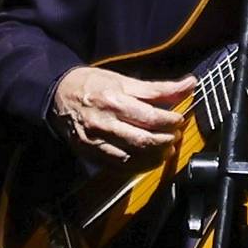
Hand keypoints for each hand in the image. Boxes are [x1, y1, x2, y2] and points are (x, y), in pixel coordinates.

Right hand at [50, 66, 192, 165]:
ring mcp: (96, 142)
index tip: (179, 120)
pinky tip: (149, 160)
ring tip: (166, 149)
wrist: (57, 95)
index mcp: (114, 100)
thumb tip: (190, 85)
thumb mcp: (124, 80)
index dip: (171, 121)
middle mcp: (104, 123)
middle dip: (165, 140)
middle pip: (143, 140)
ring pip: (132, 157)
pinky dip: (139, 166)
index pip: (151, 117)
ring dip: (155, 156)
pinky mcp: (90, 154)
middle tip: (175, 136)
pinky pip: (119, 167)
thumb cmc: (93, 85)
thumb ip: (159, 88)